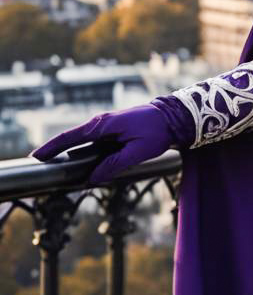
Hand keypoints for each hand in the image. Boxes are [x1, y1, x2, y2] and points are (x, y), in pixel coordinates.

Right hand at [30, 104, 176, 184]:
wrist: (173, 116)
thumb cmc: (157, 132)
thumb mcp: (137, 152)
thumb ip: (114, 165)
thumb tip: (92, 178)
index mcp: (102, 125)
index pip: (70, 137)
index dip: (52, 147)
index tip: (37, 157)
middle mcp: (100, 122)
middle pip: (71, 139)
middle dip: (55, 150)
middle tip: (40, 164)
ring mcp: (106, 125)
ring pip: (82, 141)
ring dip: (69, 151)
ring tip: (56, 165)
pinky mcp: (113, 129)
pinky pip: (92, 141)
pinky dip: (83, 150)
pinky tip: (80, 161)